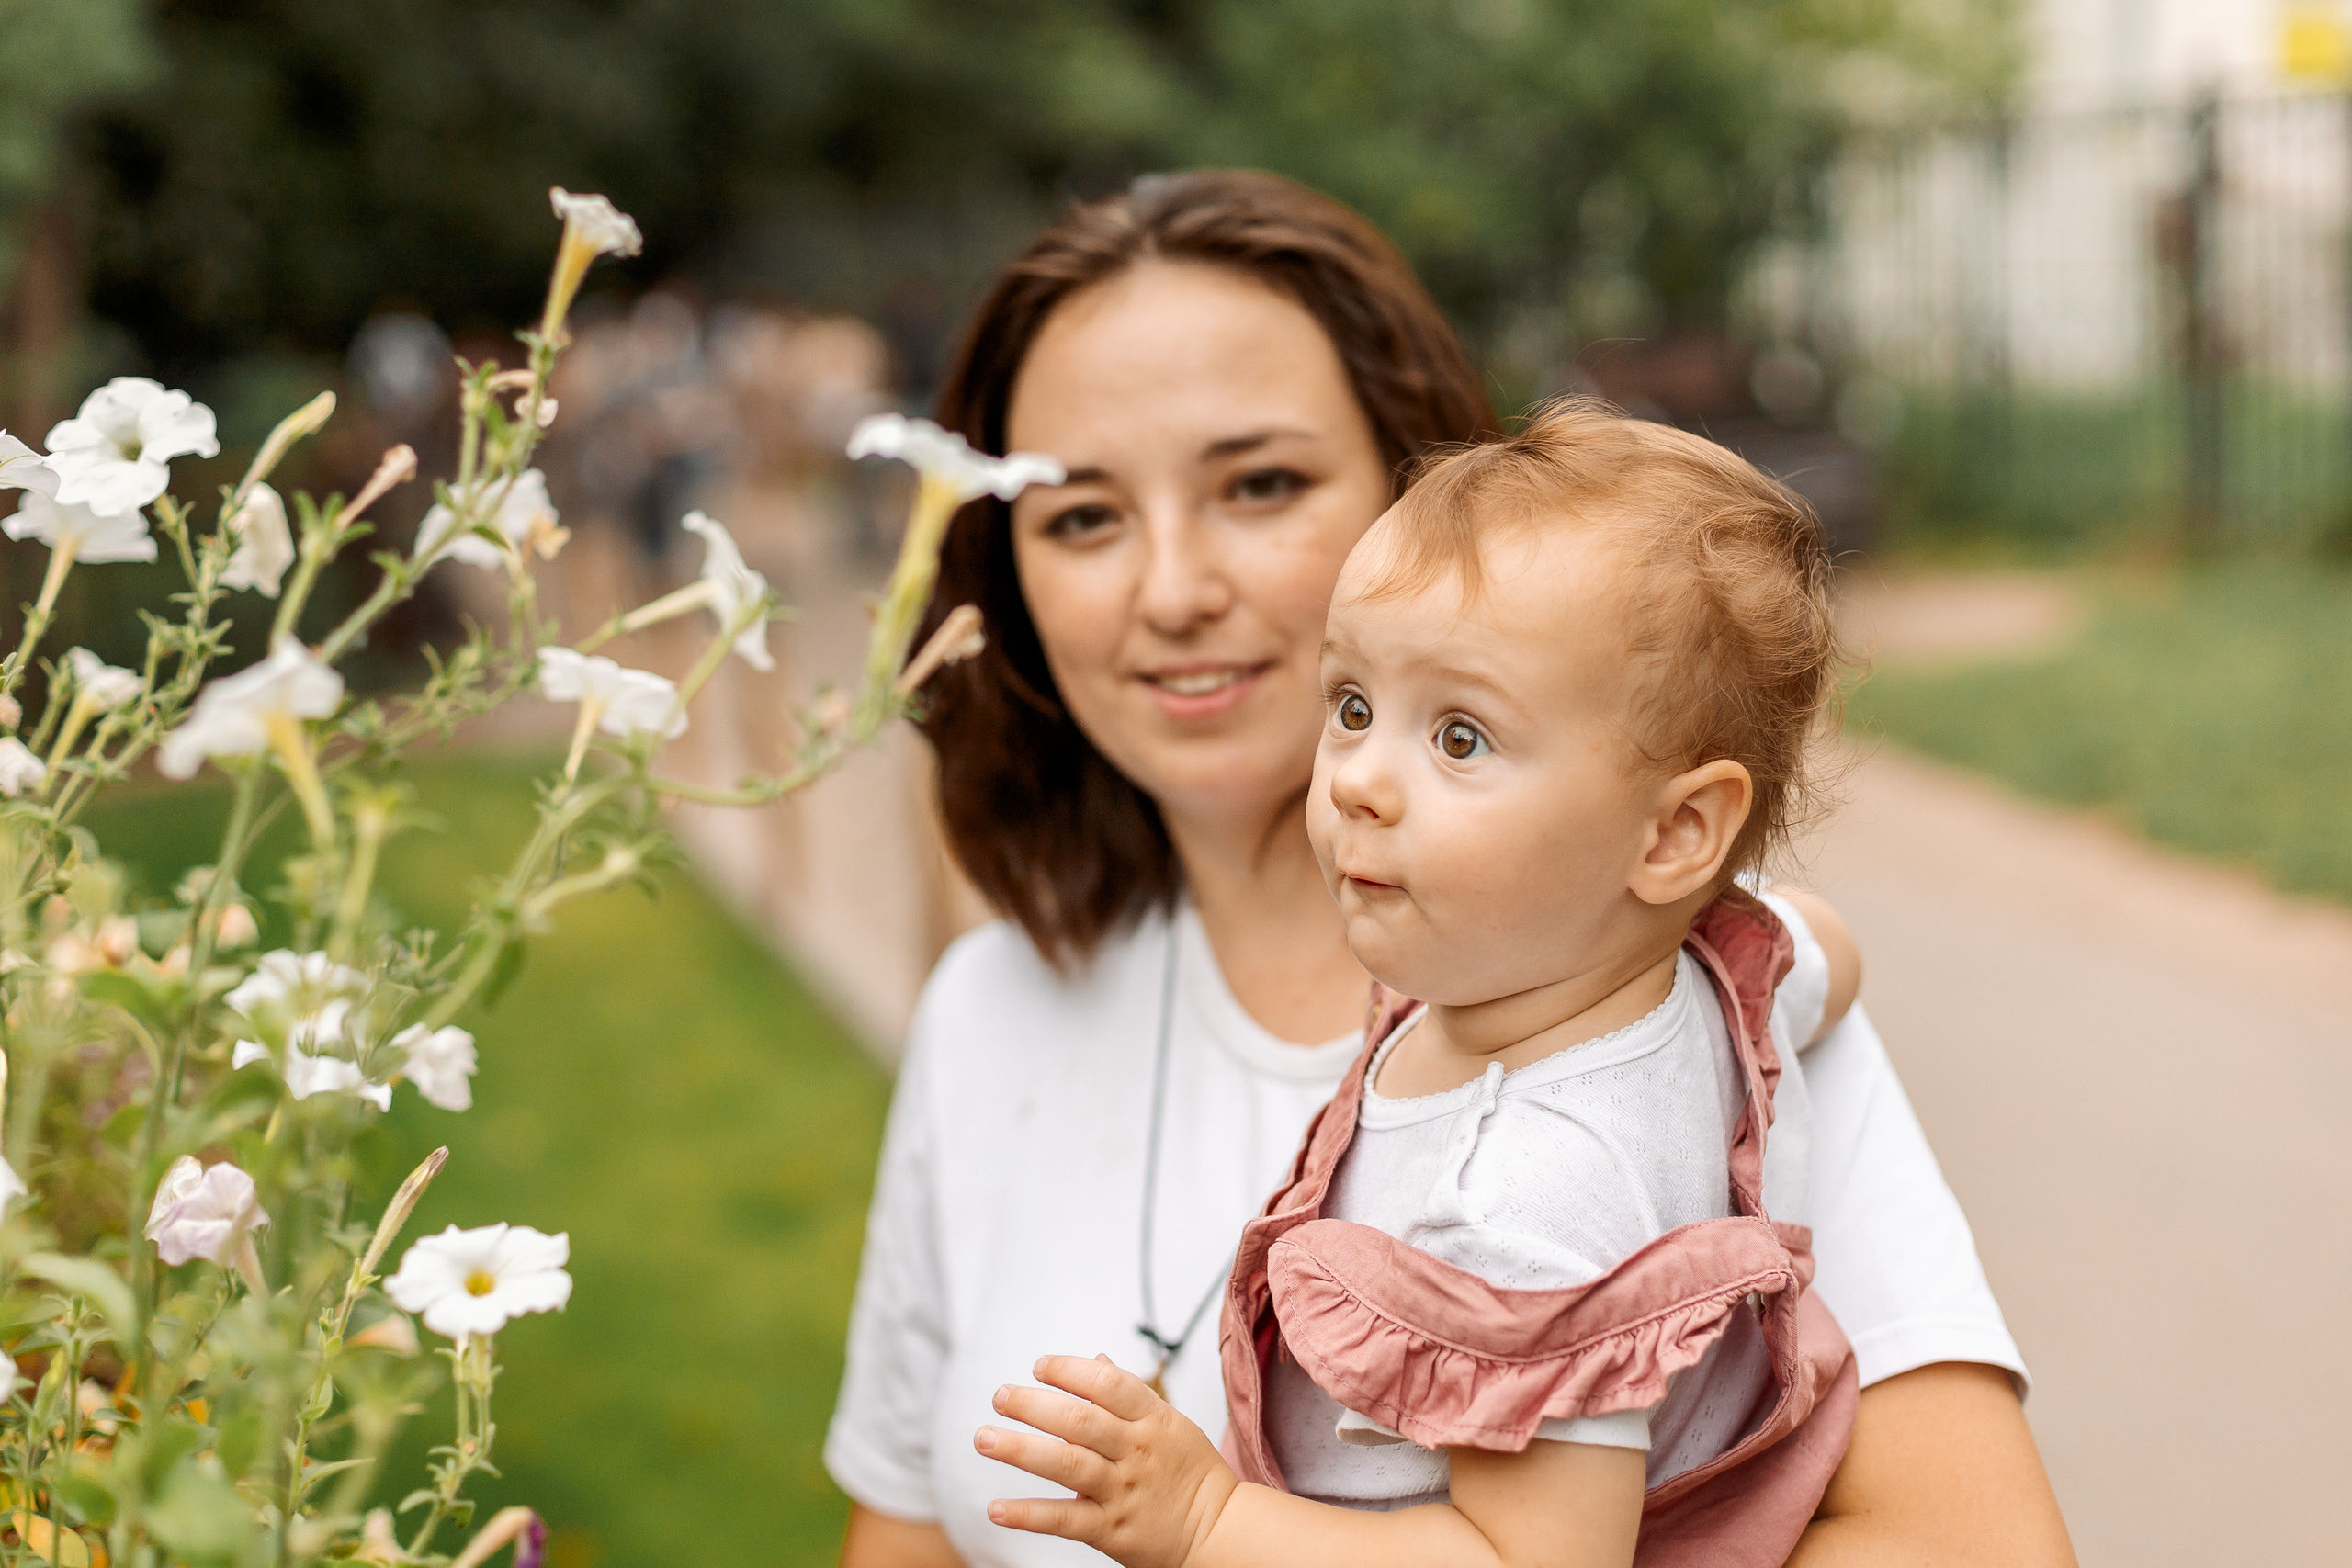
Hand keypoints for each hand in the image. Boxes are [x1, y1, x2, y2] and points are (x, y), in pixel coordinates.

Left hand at [975, 1353, 1239, 1567]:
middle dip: (1033, 1405)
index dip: (1071, 1371)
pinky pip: (1064, 1519)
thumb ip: (1130, 1394)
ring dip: (1020, 1449)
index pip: (1109, 1384)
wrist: (1220, 1532)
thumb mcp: (1170, 1424)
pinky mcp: (1111, 1530)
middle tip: (1000, 1396)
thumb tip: (1095, 1358)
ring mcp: (1122, 1490)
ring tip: (984, 1438)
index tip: (1040, 1367)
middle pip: (1079, 1420)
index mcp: (1153, 1420)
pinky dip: (1027, 1515)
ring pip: (1066, 1464)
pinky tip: (996, 1508)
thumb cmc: (1190, 1473)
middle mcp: (1135, 1451)